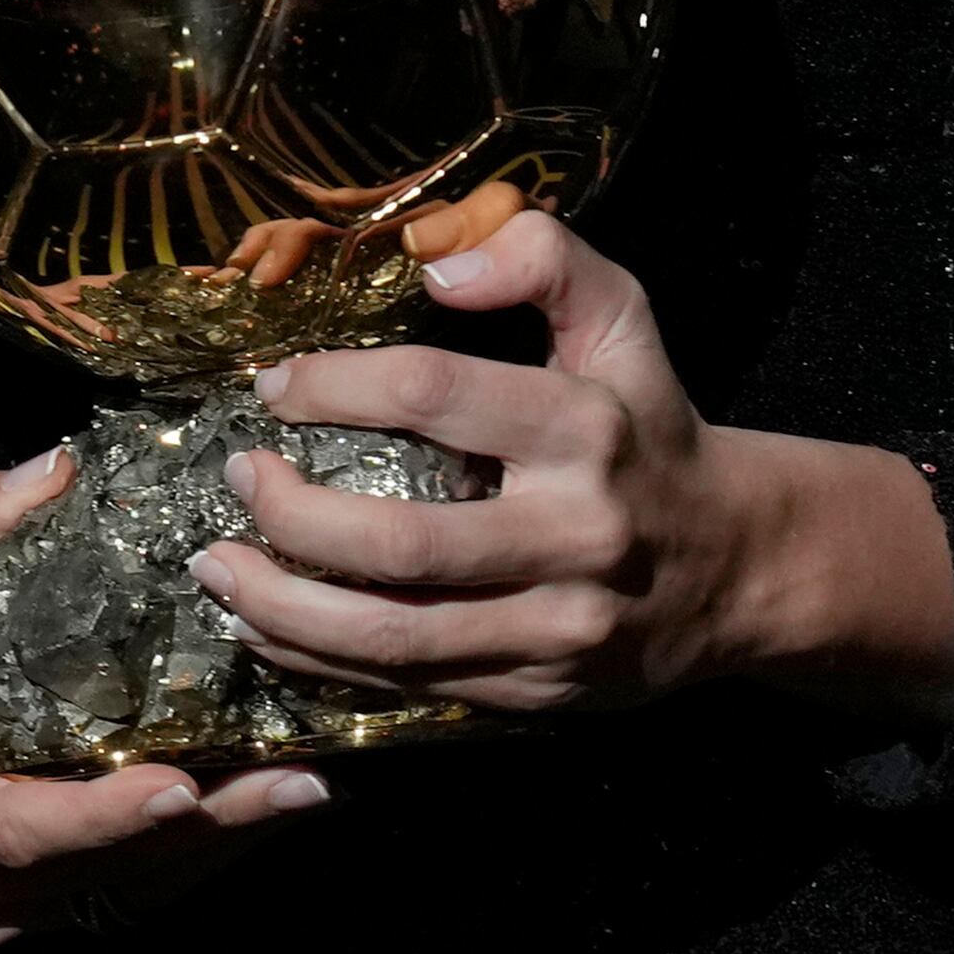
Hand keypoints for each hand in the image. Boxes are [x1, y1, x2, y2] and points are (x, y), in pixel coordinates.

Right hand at [0, 452, 336, 944]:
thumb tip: (59, 471)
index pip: (10, 827)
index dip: (99, 817)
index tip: (183, 786)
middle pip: (85, 874)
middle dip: (200, 833)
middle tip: (299, 784)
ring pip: (104, 898)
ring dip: (205, 854)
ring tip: (298, 796)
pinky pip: (95, 903)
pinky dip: (171, 867)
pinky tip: (240, 823)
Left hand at [188, 208, 953, 726]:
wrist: (737, 569)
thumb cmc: (649, 426)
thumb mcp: (621, 319)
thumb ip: (544, 258)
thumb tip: (438, 266)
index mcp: (586, 430)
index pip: (436, 397)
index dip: (335, 387)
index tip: (273, 386)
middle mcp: (575, 536)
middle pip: (400, 541)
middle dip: (291, 516)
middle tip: (235, 479)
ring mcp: (557, 631)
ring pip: (394, 636)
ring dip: (284, 607)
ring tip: (216, 570)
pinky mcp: (537, 695)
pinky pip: (410, 686)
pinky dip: (323, 664)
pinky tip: (266, 629)